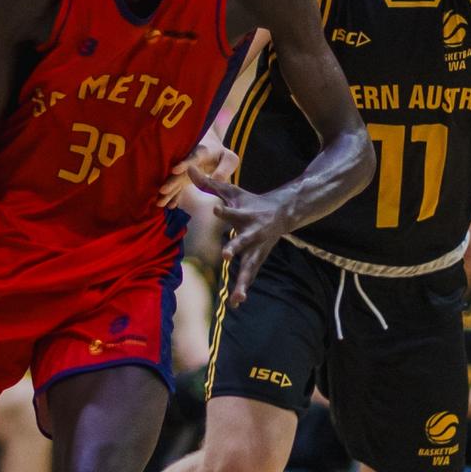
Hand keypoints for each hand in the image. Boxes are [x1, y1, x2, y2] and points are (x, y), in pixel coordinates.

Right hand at [157, 138, 238, 207]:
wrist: (212, 149)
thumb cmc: (222, 156)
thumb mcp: (230, 159)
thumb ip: (225, 169)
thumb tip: (217, 180)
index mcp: (203, 153)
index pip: (193, 158)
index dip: (185, 164)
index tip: (175, 170)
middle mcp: (190, 161)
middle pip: (180, 172)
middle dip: (171, 181)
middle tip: (163, 190)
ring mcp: (185, 171)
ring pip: (175, 181)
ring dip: (169, 191)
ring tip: (160, 203)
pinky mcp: (184, 178)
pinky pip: (178, 188)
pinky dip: (174, 196)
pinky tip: (169, 205)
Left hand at [187, 166, 288, 307]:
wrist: (282, 213)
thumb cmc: (250, 201)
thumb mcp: (231, 191)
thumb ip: (209, 183)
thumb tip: (188, 168)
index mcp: (245, 214)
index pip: (232, 213)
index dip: (224, 212)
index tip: (216, 210)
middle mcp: (252, 233)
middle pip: (243, 241)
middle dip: (236, 248)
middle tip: (227, 255)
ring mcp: (257, 249)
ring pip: (249, 266)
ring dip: (243, 281)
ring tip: (236, 298)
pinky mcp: (257, 259)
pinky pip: (249, 276)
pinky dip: (244, 289)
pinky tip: (235, 303)